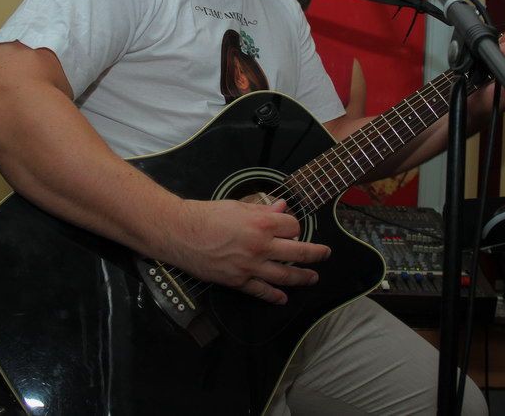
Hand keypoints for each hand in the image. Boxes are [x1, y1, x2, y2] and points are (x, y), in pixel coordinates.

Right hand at [165, 199, 330, 304]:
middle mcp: (260, 246)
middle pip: (298, 252)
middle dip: (316, 253)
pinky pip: (261, 291)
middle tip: (325, 254)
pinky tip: (283, 298)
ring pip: (285, 275)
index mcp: (261, 223)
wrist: (179, 233)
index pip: (292, 226)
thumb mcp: (237, 206)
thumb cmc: (205, 214)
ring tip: (313, 277)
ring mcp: (250, 266)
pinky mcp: (238, 281)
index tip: (290, 227)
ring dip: (303, 277)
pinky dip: (274, 296)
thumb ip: (262, 209)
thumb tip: (281, 208)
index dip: (293, 225)